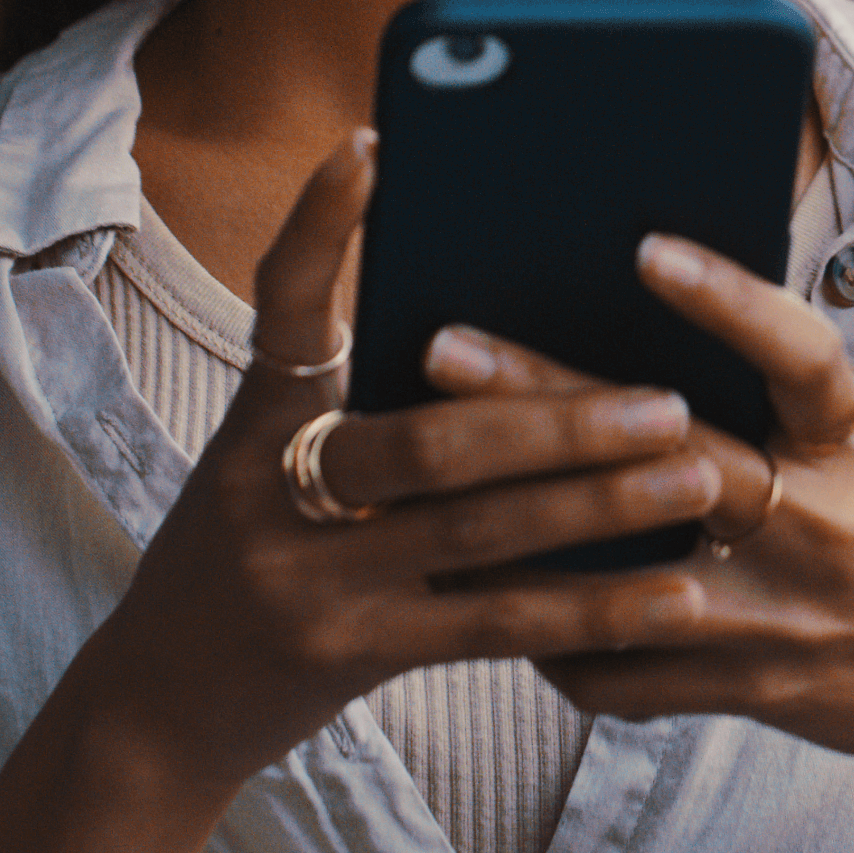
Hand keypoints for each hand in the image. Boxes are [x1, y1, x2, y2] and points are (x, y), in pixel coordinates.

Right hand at [0, 136, 722, 852]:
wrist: (154, 708)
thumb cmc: (240, 559)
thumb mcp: (266, 466)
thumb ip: (359, 406)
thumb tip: (505, 337)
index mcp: (254, 423)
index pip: (281, 308)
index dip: (318, 227)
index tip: (373, 144)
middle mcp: (273, 494)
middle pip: (432, 442)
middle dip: (557, 418)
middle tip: (665, 397)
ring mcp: (313, 583)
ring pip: (479, 533)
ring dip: (599, 505)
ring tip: (698, 477)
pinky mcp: (355, 656)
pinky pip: (495, 627)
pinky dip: (593, 609)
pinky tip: (675, 595)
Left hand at [431, 234, 853, 852]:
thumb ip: (798, 404)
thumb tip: (674, 322)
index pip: (797, 355)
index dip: (726, 300)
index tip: (645, 249)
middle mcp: (826, 523)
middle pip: (675, 452)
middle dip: (553, 397)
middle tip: (447, 345)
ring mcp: (787, 614)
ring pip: (631, 571)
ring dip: (525, 529)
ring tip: (434, 493)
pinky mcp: (757, 688)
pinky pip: (635, 672)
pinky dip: (563, 645)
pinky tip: (499, 613)